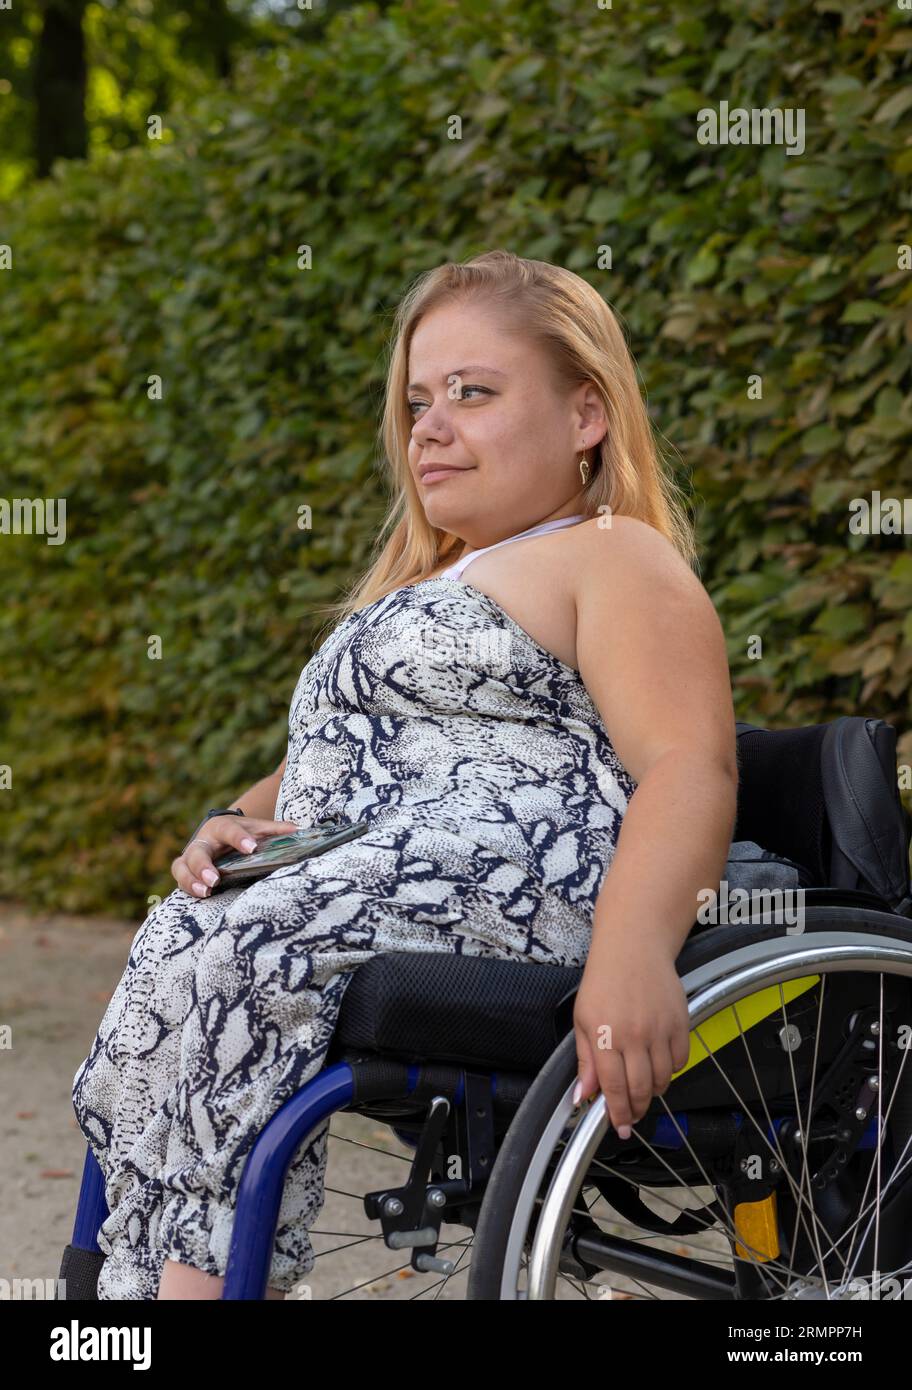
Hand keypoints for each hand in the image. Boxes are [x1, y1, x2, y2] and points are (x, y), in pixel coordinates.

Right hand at [171, 815, 301, 897]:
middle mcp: (203, 840)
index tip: (252, 848)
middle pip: (197, 851)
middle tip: (215, 879)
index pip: (229, 830)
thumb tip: (297, 830)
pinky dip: (188, 887)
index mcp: (221, 826)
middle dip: (203, 866)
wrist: (218, 832)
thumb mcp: (256, 828)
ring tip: (205, 892)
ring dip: (191, 880)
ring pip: (182, 866)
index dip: (240, 838)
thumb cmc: (240, 832)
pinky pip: (180, 878)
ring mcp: (191, 856)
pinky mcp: (185, 870)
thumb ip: (275, 830)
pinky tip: (200, 896)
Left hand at [572, 935, 690, 1139]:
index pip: (613, 1088)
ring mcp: (659, 1029)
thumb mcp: (583, 1019)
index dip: (617, 1113)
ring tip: (643, 1089)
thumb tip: (583, 1097)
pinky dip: (671, 1070)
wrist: (634, 947)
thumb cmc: (604, 981)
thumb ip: (586, 1060)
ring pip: (662, 1079)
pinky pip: (680, 1060)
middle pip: (640, 1089)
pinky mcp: (680, 1022)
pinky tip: (659, 1065)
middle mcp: (634, 1035)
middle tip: (631, 1116)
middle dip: (636, 1109)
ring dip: (653, 1091)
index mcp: (605, 1035)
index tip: (619, 1128)